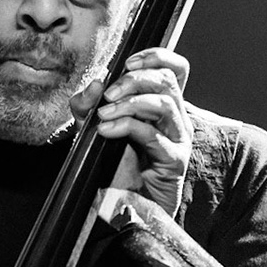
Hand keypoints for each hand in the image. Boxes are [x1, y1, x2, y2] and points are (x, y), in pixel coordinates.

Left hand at [71, 47, 193, 215]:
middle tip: (108, 94)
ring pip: (165, 103)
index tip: (129, 61)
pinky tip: (106, 131)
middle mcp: (175, 120)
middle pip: (168, 81)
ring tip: (104, 114)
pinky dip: (127, 127)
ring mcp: (178, 140)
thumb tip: (94, 83)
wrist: (123, 209)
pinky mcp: (174, 161)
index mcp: (162, 108)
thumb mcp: (94, 130)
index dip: (157, 57)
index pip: (175, 69)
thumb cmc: (114, 170)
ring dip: (129, 102)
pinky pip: (153, 135)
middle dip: (134, 80)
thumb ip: (89, 106)